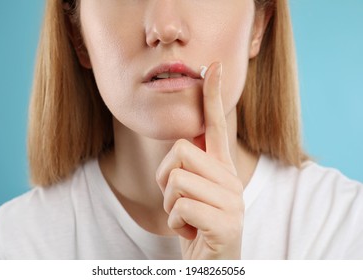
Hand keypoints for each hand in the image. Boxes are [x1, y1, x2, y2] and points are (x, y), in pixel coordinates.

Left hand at [156, 62, 243, 258]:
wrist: (212, 263)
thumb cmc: (197, 223)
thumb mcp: (194, 192)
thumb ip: (191, 167)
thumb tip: (181, 143)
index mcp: (221, 167)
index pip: (217, 124)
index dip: (213, 95)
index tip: (214, 66)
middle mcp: (230, 178)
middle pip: (180, 150)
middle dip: (165, 178)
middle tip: (178, 199)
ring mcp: (231, 200)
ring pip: (177, 180)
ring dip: (170, 205)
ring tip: (185, 217)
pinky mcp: (226, 223)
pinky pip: (180, 208)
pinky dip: (175, 224)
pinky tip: (190, 232)